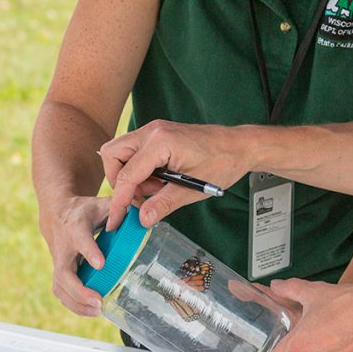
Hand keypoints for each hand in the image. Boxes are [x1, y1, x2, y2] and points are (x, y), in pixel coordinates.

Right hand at [39, 195, 110, 316]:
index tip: (101, 265)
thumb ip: (121, 210)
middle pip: (64, 273)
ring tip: (98, 310)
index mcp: (76, 228)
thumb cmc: (84, 211)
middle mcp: (64, 248)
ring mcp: (58, 263)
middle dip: (80, 290)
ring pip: (60, 287)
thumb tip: (143, 219)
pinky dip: (74, 305)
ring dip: (77, 302)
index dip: (90, 252)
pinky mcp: (58, 273)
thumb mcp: (102, 204)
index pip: (81, 240)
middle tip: (98, 300)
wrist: (57, 214)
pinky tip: (91, 311)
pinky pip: (61, 293)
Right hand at [98, 120, 246, 230]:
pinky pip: (135, 152)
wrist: (239, 146)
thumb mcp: (192, 189)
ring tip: (156, 190)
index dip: (119, 201)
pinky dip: (139, 170)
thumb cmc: (222, 162)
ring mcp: (154, 131)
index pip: (126, 175)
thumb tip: (143, 218)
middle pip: (113, 155)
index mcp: (160, 142)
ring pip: (121, 153)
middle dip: (118, 181)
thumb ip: (163, 204)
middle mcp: (152, 131)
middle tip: (138, 198)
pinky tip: (159, 182)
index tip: (116, 220)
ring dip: (130, 176)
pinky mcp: (158, 135)